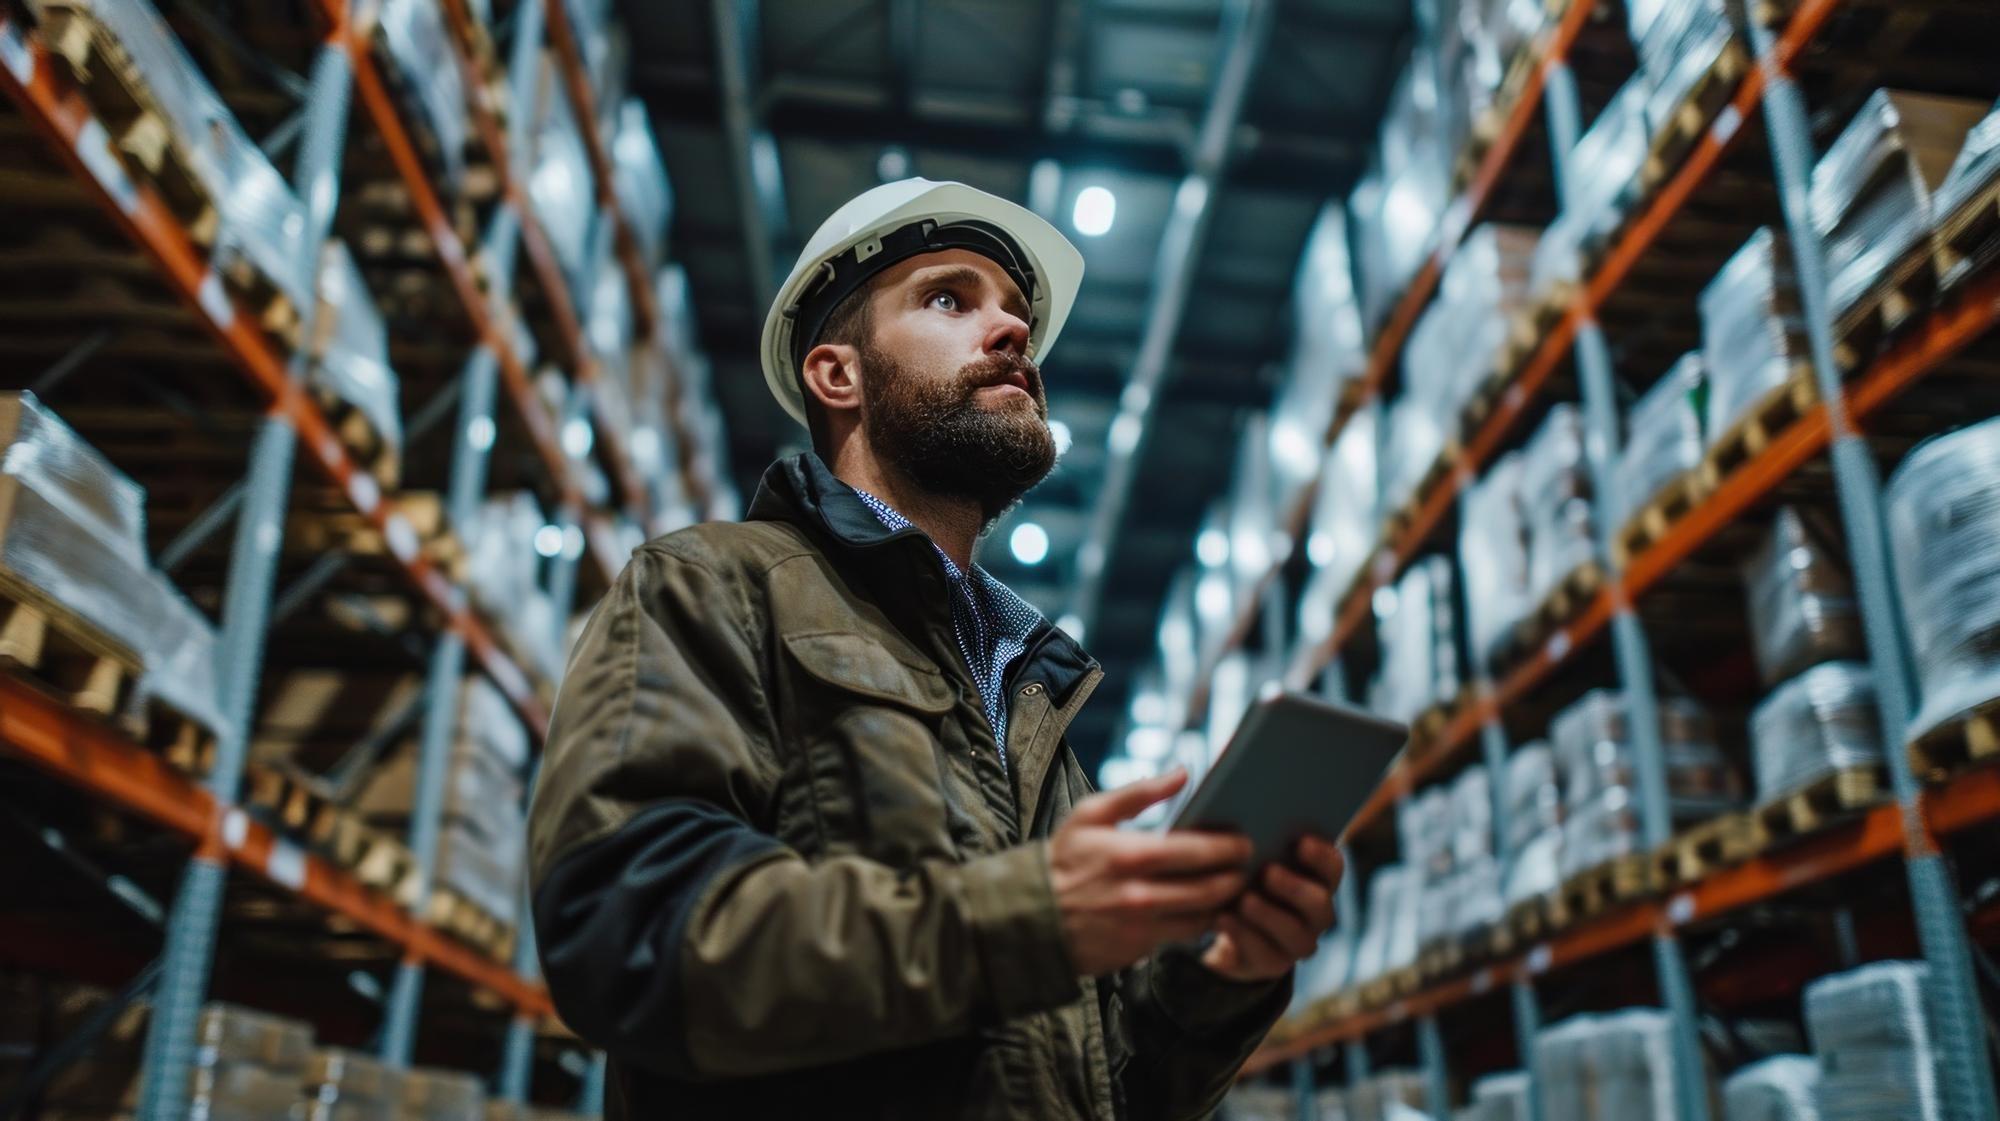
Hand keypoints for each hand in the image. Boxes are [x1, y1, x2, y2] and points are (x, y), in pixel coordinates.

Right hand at [1050, 768, 1252, 976]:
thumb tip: (1183, 773)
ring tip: (1232, 886)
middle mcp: (1142, 895)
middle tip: (1247, 866)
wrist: (1029, 917)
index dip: (1231, 847)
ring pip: (1204, 918)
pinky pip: (1183, 937)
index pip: (1200, 851)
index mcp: (1132, 855)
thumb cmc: (1062, 860)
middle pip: (1213, 889)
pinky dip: (1199, 922)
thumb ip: (1140, 793)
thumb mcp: (1091, 815)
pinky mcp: (1140, 951)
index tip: (1244, 841)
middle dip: (1238, 876)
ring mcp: (1142, 928)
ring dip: (1224, 903)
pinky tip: (1204, 907)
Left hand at [1200, 836, 1343, 982]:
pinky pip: (1265, 955)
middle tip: (1269, 872)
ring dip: (1269, 915)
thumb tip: (1242, 815)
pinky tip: (1222, 918)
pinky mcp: (1273, 963)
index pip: (1333, 867)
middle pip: (1320, 903)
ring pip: (1297, 935)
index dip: (1321, 856)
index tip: (1300, 842)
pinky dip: (1243, 935)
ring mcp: (1297, 942)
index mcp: (1316, 880)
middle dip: (1295, 888)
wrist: (1224, 922)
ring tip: (1244, 899)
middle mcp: (1315, 913)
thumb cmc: (1240, 876)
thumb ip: (1255, 840)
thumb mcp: (1246, 857)